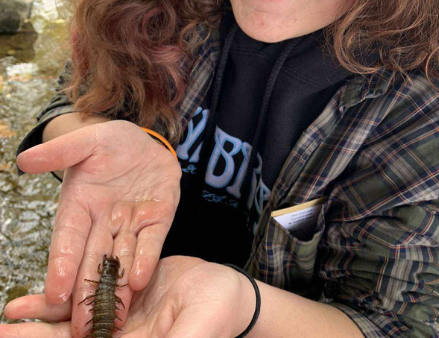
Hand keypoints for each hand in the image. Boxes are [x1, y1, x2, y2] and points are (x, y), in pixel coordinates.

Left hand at [0, 257, 255, 337]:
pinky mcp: (126, 293)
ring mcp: (120, 318)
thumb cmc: (216, 316)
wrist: (228, 294)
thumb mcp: (190, 334)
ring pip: (74, 320)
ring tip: (12, 312)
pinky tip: (44, 294)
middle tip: (4, 329)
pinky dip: (67, 294)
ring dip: (42, 319)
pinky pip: (92, 294)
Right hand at [16, 120, 181, 332]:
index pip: (68, 240)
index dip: (62, 265)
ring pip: (122, 258)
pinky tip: (139, 279)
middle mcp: (104, 222)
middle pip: (93, 260)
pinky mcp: (159, 218)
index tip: (55, 292)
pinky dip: (146, 259)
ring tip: (112, 314)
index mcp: (80, 208)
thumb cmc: (112, 143)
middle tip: (81, 327)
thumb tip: (23, 160)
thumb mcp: (86, 141)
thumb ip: (60, 152)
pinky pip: (152, 241)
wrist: (146, 142)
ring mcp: (132, 222)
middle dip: (86, 293)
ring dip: (116, 286)